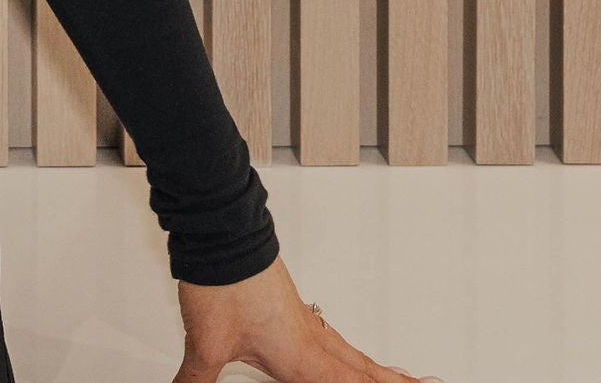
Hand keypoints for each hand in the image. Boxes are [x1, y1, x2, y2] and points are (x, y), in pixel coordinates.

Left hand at [171, 259, 440, 382]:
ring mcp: (304, 321)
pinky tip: (344, 353)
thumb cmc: (221, 281)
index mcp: (301, 356)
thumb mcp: (205, 344)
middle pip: (364, 370)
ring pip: (353, 353)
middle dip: (397, 381)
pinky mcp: (292, 308)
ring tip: (405, 377)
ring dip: (379, 369)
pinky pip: (335, 338)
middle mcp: (310, 338)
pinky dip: (352, 352)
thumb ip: (195, 379)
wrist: (220, 232)